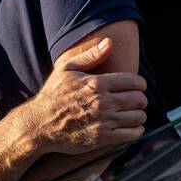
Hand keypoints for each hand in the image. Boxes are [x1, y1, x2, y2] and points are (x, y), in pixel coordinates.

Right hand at [21, 37, 148, 155]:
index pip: (134, 81)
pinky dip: (136, 130)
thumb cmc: (53, 95)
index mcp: (96, 83)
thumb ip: (90, 55)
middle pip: (139, 99)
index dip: (140, 84)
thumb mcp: (66, 69)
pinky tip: (132, 127)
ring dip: (139, 115)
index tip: (138, 87)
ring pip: (138, 117)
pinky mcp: (102, 138)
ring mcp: (103, 121)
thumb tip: (109, 42)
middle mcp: (102, 102)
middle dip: (141, 99)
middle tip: (136, 101)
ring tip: (134, 114)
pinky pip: (132, 134)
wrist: (39, 124)